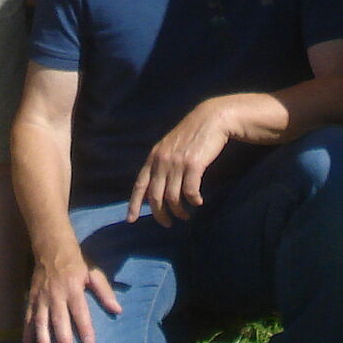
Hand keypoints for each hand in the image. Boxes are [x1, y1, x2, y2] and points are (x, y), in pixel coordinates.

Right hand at [25, 246, 121, 342]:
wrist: (51, 246)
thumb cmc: (76, 262)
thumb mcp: (93, 272)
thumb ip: (104, 292)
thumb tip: (118, 310)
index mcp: (73, 287)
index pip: (80, 310)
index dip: (85, 327)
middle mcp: (55, 294)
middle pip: (59, 319)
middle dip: (63, 340)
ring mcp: (41, 297)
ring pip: (41, 322)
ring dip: (43, 342)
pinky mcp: (31, 299)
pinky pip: (27, 320)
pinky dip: (27, 337)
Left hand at [127, 101, 233, 224]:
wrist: (211, 118)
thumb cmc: (191, 135)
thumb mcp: (169, 147)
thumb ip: (160, 166)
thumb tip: (153, 191)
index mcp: (154, 156)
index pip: (140, 185)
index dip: (134, 204)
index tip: (131, 220)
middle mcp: (162, 160)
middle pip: (155, 197)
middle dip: (160, 215)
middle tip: (168, 224)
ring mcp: (177, 163)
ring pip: (173, 198)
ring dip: (179, 211)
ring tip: (185, 216)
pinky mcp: (194, 164)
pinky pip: (190, 191)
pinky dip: (193, 201)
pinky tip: (198, 202)